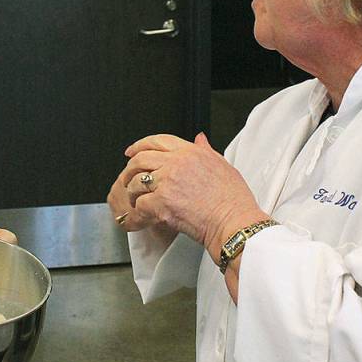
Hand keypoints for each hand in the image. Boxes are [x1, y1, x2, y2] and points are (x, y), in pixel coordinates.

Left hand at [117, 132, 266, 254]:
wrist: (234, 222)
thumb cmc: (233, 200)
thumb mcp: (223, 166)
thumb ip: (206, 150)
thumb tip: (199, 139)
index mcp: (190, 152)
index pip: (158, 140)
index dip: (140, 145)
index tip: (131, 151)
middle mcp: (177, 163)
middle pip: (140, 159)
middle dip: (129, 171)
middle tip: (127, 180)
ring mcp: (168, 182)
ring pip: (136, 183)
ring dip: (133, 194)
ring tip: (137, 203)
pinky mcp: (162, 203)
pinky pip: (140, 206)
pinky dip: (137, 215)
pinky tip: (141, 219)